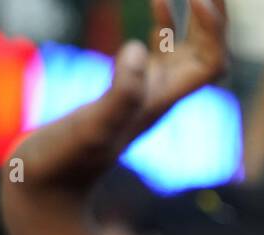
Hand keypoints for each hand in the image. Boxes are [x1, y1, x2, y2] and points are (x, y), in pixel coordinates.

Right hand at [5, 0, 226, 197]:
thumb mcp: (92, 127)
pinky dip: (165, 24)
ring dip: (195, 19)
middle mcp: (162, 97)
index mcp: (162, 101)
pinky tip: (158, 0)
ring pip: (189, 51)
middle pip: (210, 55)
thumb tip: (137, 52)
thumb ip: (118, 94)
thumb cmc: (65, 162)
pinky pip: (160, 52)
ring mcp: (147, 93)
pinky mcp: (128, 91)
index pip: (211, 63)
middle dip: (215, 20)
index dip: (214, 30)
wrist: (48, 187)